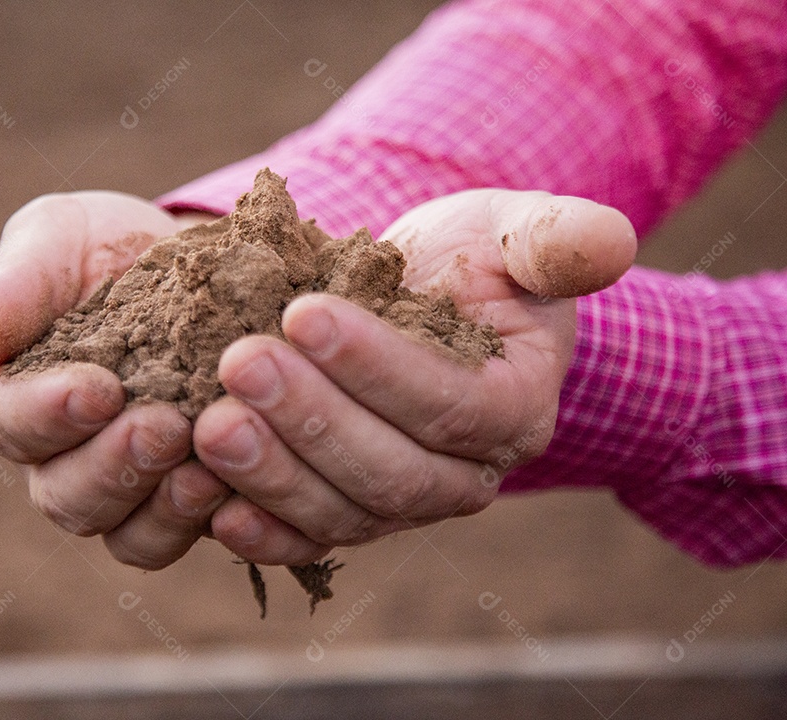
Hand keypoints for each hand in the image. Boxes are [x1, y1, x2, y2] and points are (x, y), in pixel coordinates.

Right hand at [0, 193, 229, 569]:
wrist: (202, 268)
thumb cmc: (108, 249)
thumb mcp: (62, 238)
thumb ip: (20, 280)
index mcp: (12, 395)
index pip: (5, 422)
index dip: (46, 416)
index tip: (98, 389)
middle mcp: (59, 457)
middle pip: (64, 495)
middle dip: (114, 467)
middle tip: (166, 428)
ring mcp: (123, 488)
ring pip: (122, 531)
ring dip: (161, 508)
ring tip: (207, 470)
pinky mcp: (180, 502)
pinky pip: (180, 536)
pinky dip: (206, 522)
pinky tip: (238, 490)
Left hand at [192, 189, 635, 564]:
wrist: (418, 306)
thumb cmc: (468, 263)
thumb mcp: (512, 234)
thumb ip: (556, 240)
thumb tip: (614, 242)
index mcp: (511, 409)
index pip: (450, 405)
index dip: (379, 366)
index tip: (305, 311)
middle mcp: (462, 476)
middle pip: (390, 471)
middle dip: (312, 420)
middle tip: (240, 365)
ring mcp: (400, 504)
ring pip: (342, 513)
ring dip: (273, 474)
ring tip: (207, 425)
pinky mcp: (346, 513)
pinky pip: (308, 539)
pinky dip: (262, 533)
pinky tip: (209, 506)